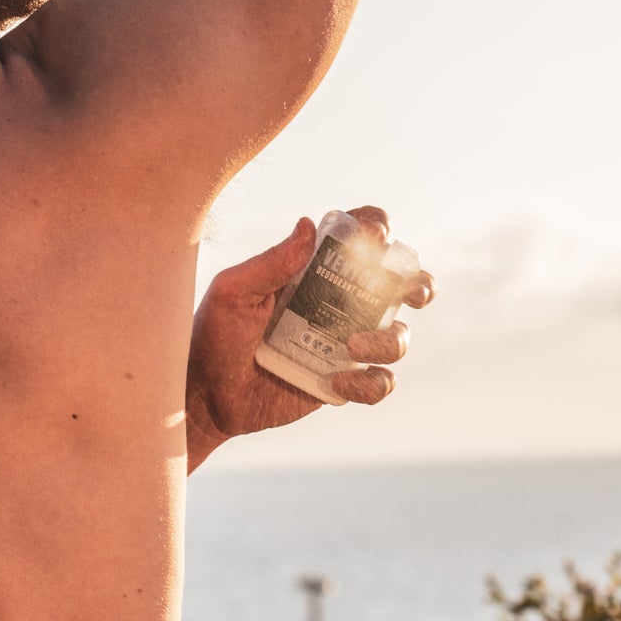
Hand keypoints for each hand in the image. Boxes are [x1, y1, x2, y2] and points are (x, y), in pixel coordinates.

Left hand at [185, 208, 434, 469]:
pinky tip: (336, 383)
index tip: (375, 236)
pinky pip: (381, 383)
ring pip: (399, 336)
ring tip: (351, 346)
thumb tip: (309, 224)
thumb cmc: (211, 335)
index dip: (377, 229)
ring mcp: (344, 344)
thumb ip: (270, 263)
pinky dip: (370, 383)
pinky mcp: (343, 383)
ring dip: (388, 340)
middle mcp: (338, 304)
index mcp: (313, 271)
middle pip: (402, 284)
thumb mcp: (233, 293)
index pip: (359, 239)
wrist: (203, 396)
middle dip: (418, 282)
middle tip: (408, 290)